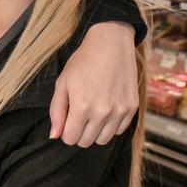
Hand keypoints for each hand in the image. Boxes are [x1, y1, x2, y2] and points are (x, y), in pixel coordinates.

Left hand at [49, 21, 137, 147]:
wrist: (111, 45)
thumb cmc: (82, 63)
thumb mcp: (62, 83)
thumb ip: (57, 111)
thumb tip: (54, 135)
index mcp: (81, 107)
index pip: (70, 138)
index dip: (66, 131)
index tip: (67, 119)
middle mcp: (102, 113)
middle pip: (86, 141)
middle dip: (78, 132)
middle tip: (78, 114)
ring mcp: (120, 111)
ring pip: (103, 140)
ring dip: (94, 131)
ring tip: (91, 112)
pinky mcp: (132, 108)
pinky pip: (118, 130)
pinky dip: (110, 125)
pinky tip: (105, 108)